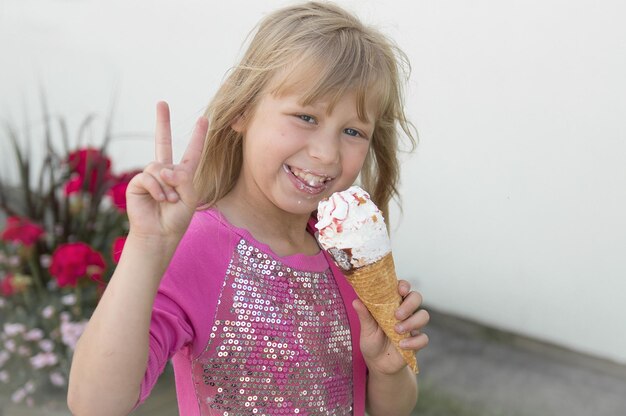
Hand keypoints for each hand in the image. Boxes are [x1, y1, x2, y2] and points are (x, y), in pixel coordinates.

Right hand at [126, 101, 207, 241]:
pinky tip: (160, 199)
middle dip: (162, 122)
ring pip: (159, 166)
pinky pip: (148, 176)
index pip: (192, 152)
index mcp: (183, 175)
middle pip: (162, 142)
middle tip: (161, 102)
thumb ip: (182, 178)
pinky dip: (157, 188)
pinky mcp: (137, 183)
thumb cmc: (176, 218)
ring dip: (167, 185)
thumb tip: (163, 168)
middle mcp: (165, 172)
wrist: (159, 234)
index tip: (204, 119)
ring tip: (169, 200)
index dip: (198, 136)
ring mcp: (150, 176)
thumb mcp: (190, 196)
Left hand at [353, 280, 429, 374]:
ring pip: (424, 315)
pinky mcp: (417, 341)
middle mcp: (405, 312)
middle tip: (397, 315)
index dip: (404, 285)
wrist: (378, 364)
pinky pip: (423, 338)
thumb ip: (364, 315)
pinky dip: (414, 342)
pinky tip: (402, 345)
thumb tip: (356, 301)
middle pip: (417, 297)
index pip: (402, 288)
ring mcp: (412, 326)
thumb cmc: (372, 341)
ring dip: (412, 322)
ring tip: (397, 331)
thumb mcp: (366, 329)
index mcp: (392, 304)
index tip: (401, 290)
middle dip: (410, 304)